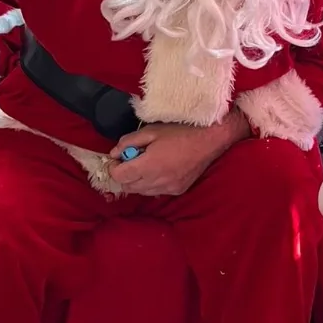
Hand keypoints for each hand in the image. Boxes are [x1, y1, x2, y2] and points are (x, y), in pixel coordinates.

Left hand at [106, 122, 234, 196]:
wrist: (209, 140)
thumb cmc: (180, 132)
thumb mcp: (151, 131)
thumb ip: (129, 141)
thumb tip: (114, 153)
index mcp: (148, 165)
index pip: (119, 176)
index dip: (113, 167)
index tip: (117, 159)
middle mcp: (156, 181)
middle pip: (128, 186)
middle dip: (124, 175)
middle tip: (131, 159)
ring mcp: (167, 188)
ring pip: (141, 191)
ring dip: (137, 181)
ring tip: (146, 164)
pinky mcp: (177, 190)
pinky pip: (156, 192)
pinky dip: (151, 184)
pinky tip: (159, 170)